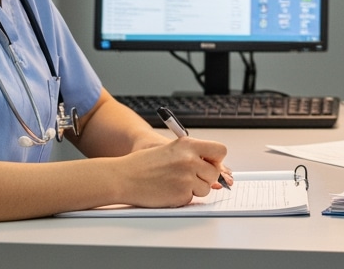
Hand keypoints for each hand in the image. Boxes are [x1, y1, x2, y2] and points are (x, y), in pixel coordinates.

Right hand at [118, 136, 232, 207]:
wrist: (123, 177)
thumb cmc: (144, 163)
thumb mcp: (171, 150)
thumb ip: (193, 155)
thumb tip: (216, 167)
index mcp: (188, 145)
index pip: (220, 150)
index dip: (216, 159)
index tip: (210, 163)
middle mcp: (190, 160)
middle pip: (215, 172)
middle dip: (206, 177)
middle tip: (190, 177)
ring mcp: (186, 178)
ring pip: (206, 188)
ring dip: (194, 189)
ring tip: (174, 183)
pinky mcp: (181, 194)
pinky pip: (191, 198)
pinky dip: (182, 197)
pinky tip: (167, 191)